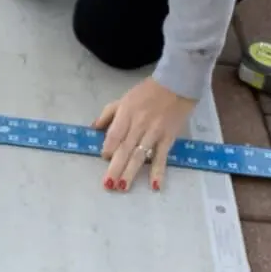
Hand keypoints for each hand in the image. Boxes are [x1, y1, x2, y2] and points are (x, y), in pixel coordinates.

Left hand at [94, 77, 195, 193]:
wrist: (177, 84)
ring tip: (122, 187)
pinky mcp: (168, 138)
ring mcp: (154, 133)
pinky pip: (161, 157)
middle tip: (107, 185)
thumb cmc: (148, 91)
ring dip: (131, 172)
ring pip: (139, 155)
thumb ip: (108, 114)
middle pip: (124, 149)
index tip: (104, 158)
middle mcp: (138, 125)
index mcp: (126, 113)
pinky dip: (158, 171)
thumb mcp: (124, 98)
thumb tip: (93, 128)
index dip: (108, 148)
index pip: (114, 134)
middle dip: (115, 167)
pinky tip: (154, 186)